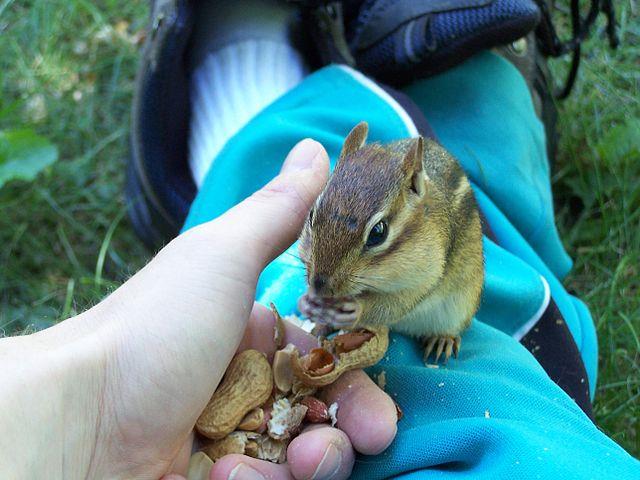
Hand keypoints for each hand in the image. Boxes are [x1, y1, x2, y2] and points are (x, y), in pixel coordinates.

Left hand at [0, 139, 396, 479]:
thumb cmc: (158, 326)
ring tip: (300, 463)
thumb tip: (317, 148)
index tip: (378, 406)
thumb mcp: (224, 255)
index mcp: (252, 332)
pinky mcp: (208, 477)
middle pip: (320, 414)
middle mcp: (242, 382)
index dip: (357, 381)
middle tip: (369, 438)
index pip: (325, 360)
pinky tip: (227, 475)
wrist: (78, 413)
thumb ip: (280, 210)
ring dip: (314, 462)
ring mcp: (225, 435)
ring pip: (299, 457)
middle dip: (348, 431)